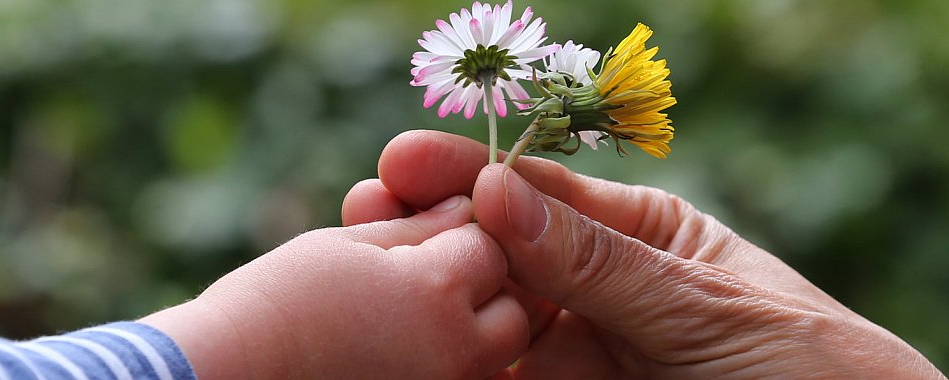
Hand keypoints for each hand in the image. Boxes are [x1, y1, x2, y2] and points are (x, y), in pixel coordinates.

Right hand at [141, 195, 527, 378]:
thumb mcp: (348, 245)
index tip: (425, 236)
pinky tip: (406, 346)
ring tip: (413, 319)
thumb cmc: (276, 299)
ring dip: (470, 331)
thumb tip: (462, 210)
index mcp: (437, 291)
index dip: (459, 236)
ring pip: (493, 354)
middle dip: (479, 288)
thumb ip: (416, 228)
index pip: (488, 248)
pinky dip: (448, 364)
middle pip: (509, 310)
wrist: (227, 370)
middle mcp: (455, 351)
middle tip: (425, 281)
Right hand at [343, 130, 944, 378]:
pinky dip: (461, 365)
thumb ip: (596, 259)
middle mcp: (598, 291)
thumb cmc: (807, 366)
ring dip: (435, 297)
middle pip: (502, 254)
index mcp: (640, 236)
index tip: (407, 163)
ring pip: (491, 319)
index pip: (542, 196)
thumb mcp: (700, 304)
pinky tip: (418, 346)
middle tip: (370, 211)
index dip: (474, 176)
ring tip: (374, 270)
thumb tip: (500, 192)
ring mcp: (579, 353)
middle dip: (437, 231)